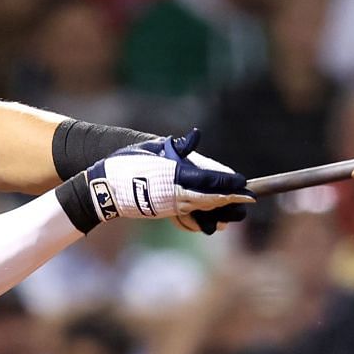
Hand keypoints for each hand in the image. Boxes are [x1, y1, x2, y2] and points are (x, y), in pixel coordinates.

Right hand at [80, 129, 252, 232]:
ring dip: (220, 210)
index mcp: (174, 175)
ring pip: (203, 211)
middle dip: (232, 200)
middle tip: (249, 199)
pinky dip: (204, 217)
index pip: (208, 180)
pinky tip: (213, 215)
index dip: (228, 183)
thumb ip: (177, 146)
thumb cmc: (126, 163)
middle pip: (211, 200)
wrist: (104, 188)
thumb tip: (195, 136)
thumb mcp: (151, 149)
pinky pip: (191, 217)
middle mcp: (176, 194)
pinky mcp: (167, 213)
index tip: (244, 184)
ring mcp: (172, 206)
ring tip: (235, 207)